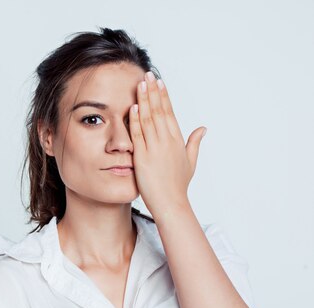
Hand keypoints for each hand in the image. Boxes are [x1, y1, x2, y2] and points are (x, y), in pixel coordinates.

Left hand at [129, 72, 206, 216]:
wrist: (171, 203)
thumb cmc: (179, 185)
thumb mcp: (190, 161)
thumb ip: (194, 143)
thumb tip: (203, 128)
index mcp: (177, 140)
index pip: (170, 112)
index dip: (164, 96)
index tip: (159, 82)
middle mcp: (167, 141)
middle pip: (159, 111)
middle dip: (153, 91)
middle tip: (148, 74)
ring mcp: (155, 148)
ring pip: (149, 119)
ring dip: (144, 100)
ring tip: (140, 84)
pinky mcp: (143, 157)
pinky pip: (139, 135)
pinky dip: (136, 120)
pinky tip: (134, 106)